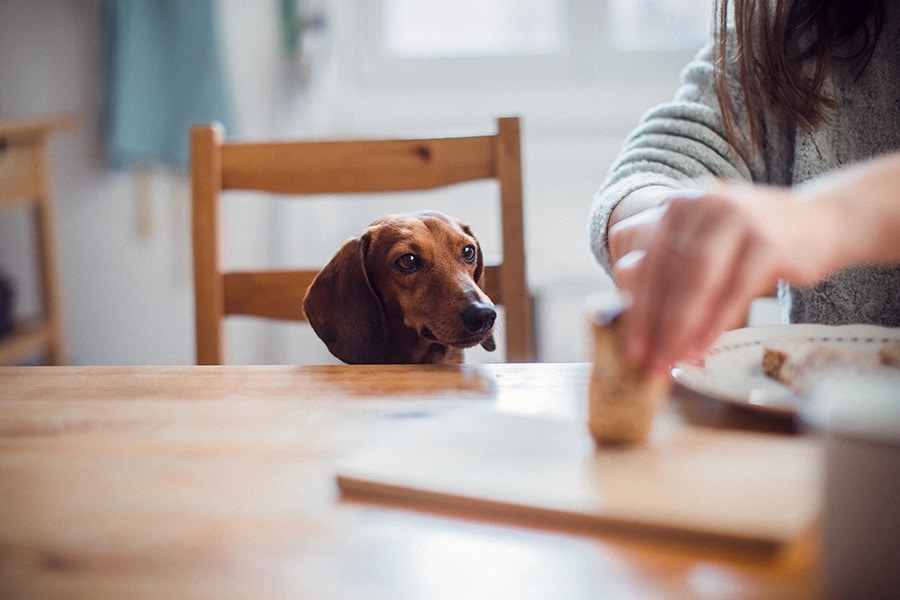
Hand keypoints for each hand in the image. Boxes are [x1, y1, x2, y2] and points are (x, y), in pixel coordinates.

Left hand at [610, 184, 822, 372]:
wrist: (822, 222)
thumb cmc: (750, 242)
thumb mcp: (703, 244)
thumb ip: (666, 265)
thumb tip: (624, 299)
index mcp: (677, 205)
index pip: (645, 259)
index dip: (634, 305)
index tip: (629, 344)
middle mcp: (702, 204)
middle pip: (667, 271)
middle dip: (654, 322)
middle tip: (647, 360)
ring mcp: (736, 218)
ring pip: (697, 280)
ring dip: (680, 326)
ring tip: (671, 359)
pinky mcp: (767, 241)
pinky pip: (733, 290)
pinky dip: (715, 322)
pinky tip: (703, 347)